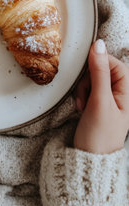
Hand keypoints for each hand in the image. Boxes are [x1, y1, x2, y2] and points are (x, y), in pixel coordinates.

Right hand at [74, 39, 128, 153]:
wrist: (87, 160)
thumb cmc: (99, 136)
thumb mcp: (99, 100)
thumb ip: (99, 71)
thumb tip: (99, 45)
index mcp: (128, 92)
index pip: (115, 63)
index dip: (99, 64)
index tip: (88, 72)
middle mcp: (121, 94)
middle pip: (102, 70)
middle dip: (89, 79)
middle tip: (86, 95)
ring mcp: (109, 99)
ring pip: (92, 78)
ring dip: (83, 89)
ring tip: (83, 105)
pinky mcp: (97, 103)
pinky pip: (87, 88)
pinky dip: (81, 95)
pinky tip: (81, 107)